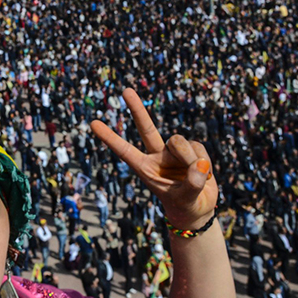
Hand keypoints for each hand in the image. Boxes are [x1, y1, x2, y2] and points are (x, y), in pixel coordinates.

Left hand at [90, 88, 217, 229]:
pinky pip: (198, 147)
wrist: (199, 207)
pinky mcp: (192, 148)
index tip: (93, 123)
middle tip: (125, 90)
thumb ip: (192, 184)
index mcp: (145, 168)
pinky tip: (204, 173)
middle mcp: (157, 155)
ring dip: (189, 158)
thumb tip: (200, 163)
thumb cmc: (185, 205)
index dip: (110, 137)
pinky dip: (204, 162)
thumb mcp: (186, 200)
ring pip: (179, 142)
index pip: (124, 151)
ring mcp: (174, 151)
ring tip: (197, 175)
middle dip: (137, 109)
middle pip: (146, 129)